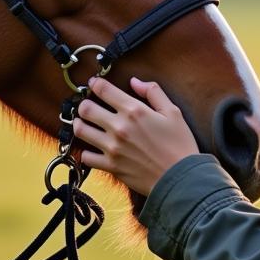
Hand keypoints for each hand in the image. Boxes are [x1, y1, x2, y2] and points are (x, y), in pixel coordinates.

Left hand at [72, 75, 200, 197]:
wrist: (181, 178)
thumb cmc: (180, 144)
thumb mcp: (173, 112)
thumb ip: (153, 92)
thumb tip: (135, 82)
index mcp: (134, 110)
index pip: (104, 90)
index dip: (95, 83)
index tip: (94, 83)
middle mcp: (119, 127)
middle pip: (86, 109)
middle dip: (84, 104)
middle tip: (87, 105)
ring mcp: (112, 147)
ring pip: (81, 131)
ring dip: (79, 124)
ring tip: (83, 124)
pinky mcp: (111, 166)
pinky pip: (86, 157)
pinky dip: (86, 152)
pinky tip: (92, 148)